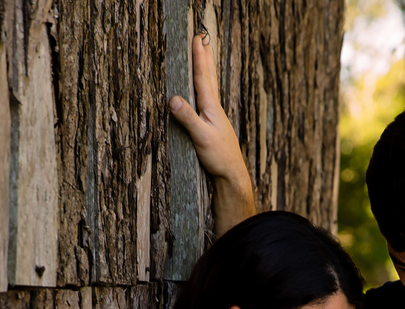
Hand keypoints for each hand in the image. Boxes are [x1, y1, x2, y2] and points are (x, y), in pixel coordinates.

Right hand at [168, 35, 254, 234]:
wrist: (232, 174)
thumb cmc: (218, 157)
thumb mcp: (200, 138)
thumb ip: (187, 118)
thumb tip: (173, 100)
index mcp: (211, 108)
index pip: (203, 78)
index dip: (199, 58)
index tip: (197, 39)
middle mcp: (215, 109)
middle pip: (209, 77)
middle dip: (205, 57)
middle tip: (202, 38)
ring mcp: (215, 117)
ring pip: (210, 87)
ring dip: (207, 69)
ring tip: (205, 56)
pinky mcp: (213, 126)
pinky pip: (208, 99)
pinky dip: (206, 87)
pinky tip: (205, 91)